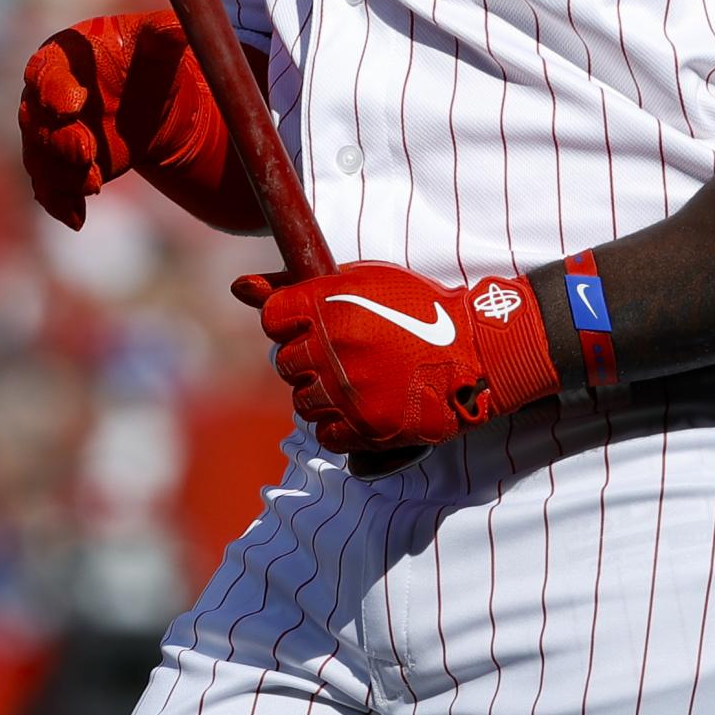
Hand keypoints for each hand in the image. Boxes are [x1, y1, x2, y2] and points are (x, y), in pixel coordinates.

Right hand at [17, 11, 212, 227]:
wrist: (146, 99)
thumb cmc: (144, 60)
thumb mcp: (158, 43)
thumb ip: (165, 33)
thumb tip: (183, 25)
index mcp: (61, 60)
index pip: (46, 74)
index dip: (54, 91)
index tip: (73, 104)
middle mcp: (43, 98)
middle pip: (37, 123)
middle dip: (58, 141)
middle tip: (85, 153)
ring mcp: (47, 136)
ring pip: (41, 161)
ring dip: (63, 177)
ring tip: (95, 184)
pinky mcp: (59, 167)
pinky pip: (48, 188)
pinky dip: (60, 204)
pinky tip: (77, 219)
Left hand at [236, 262, 560, 453]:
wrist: (477, 349)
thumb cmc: (416, 307)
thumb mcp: (361, 279)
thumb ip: (294, 285)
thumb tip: (237, 285)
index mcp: (329, 305)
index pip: (273, 319)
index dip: (291, 322)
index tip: (315, 324)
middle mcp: (333, 348)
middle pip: (284, 363)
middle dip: (307, 359)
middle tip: (346, 354)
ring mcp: (349, 391)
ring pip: (302, 402)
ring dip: (323, 394)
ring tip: (359, 380)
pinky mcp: (367, 428)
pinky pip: (325, 435)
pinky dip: (339, 426)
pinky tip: (364, 406)